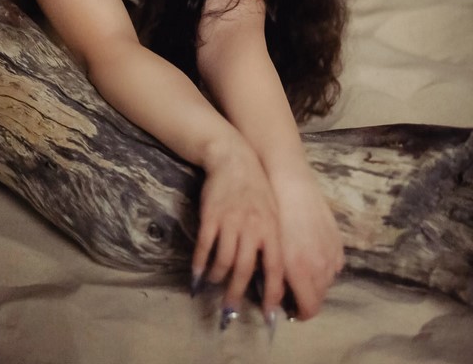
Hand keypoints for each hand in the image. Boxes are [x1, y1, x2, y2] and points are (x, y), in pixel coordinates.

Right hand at [192, 140, 284, 316]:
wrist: (234, 158)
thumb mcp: (273, 211)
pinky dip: (200, 264)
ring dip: (217, 278)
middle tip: (230, 311)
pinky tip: (197, 275)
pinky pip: (205, 247)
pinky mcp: (211, 217)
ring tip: (214, 284)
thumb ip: (272, 239)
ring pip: (224, 260)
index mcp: (271, 229)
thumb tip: (273, 272)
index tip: (269, 313)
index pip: (275, 268)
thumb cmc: (257, 187)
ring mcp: (230, 222)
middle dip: (236, 294)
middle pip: (244, 270)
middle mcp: (252, 228)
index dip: (273, 293)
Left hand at [273, 167, 343, 319]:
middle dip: (307, 298)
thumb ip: (277, 279)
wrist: (292, 188)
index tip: (289, 309)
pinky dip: (325, 266)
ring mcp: (332, 253)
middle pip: (320, 297)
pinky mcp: (338, 241)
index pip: (310, 309)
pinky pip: (335, 263)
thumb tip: (278, 297)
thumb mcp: (272, 252)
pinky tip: (313, 254)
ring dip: (316, 282)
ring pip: (328, 280)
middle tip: (292, 289)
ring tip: (302, 270)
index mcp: (302, 273)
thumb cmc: (276, 218)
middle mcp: (322, 267)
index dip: (300, 313)